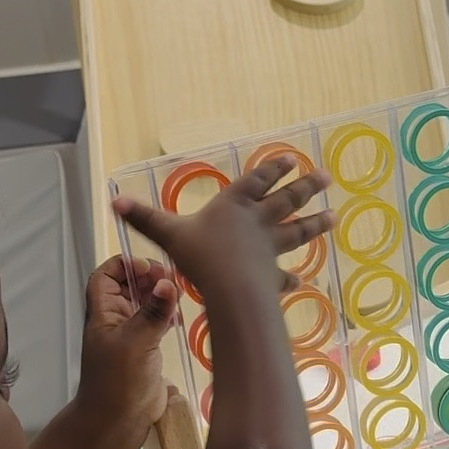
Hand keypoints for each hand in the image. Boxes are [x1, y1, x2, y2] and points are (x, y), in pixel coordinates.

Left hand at [76, 255, 178, 442]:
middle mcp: (115, 320)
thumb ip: (152, 313)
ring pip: (143, 303)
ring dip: (159, 295)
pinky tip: (179, 318)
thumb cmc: (117, 382)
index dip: (123, 265)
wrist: (116, 421)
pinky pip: (156, 322)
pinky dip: (167, 314)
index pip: (105, 276)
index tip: (147, 267)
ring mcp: (131, 335)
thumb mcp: (135, 343)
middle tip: (170, 279)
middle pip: (128, 285)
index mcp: (103, 314)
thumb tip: (168, 284)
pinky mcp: (146, 350)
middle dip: (147, 277)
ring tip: (178, 293)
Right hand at [112, 156, 334, 299]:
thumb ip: (144, 219)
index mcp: (234, 205)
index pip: (257, 180)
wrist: (230, 289)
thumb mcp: (168, 234)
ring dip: (315, 223)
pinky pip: (283, 277)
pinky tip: (300, 281)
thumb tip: (113, 201)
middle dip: (306, 187)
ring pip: (297, 232)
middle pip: (287, 200)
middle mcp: (257, 222)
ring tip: (335, 217)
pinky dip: (291, 279)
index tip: (292, 159)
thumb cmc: (200, 257)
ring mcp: (269, 249)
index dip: (274, 169)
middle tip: (326, 177)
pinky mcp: (271, 276)